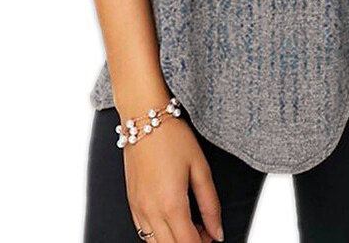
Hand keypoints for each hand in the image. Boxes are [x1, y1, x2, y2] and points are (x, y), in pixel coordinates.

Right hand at [123, 115, 223, 242]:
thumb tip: (217, 233)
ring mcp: (138, 208)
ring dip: (174, 240)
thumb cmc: (172, 136)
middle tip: (205, 232)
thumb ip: (210, 205)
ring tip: (191, 224)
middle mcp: (151, 211)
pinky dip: (159, 234)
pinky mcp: (131, 202)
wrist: (144, 117)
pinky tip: (173, 219)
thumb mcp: (200, 168)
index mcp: (171, 204)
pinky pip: (144, 232)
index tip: (212, 239)